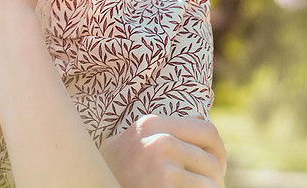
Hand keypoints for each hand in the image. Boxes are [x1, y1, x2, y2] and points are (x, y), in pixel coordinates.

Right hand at [99, 115, 226, 187]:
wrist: (89, 184)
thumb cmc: (110, 176)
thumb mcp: (126, 147)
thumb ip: (154, 136)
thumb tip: (201, 129)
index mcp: (150, 124)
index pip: (206, 130)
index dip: (217, 153)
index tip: (214, 170)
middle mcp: (158, 137)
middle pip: (213, 154)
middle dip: (216, 175)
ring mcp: (163, 159)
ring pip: (212, 179)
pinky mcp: (167, 181)